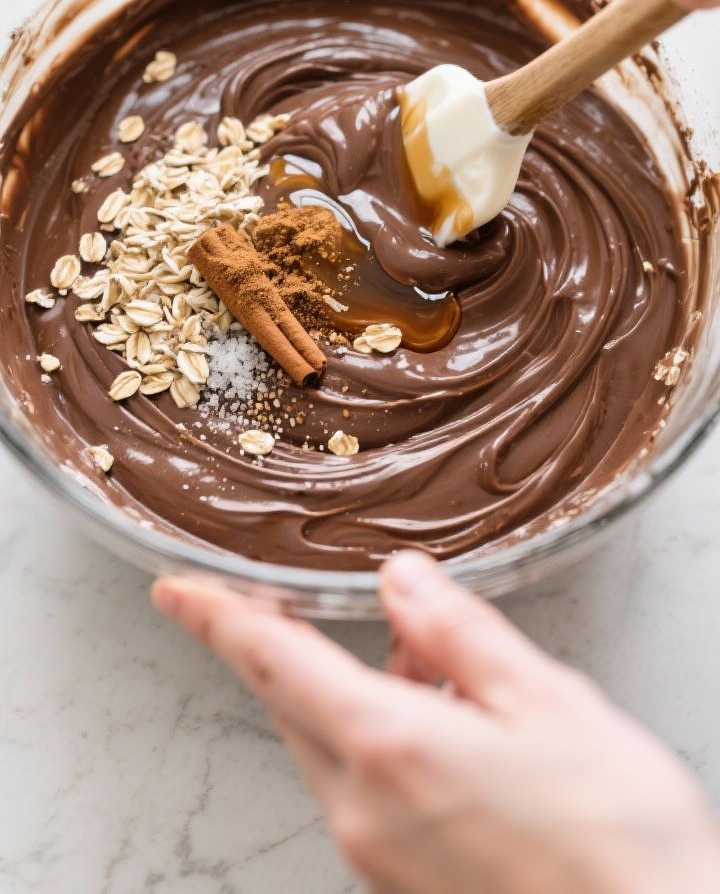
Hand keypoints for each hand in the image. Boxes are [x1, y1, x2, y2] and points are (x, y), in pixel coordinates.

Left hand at [152, 552, 719, 892]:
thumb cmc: (615, 834)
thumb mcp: (547, 700)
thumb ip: (459, 632)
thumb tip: (402, 580)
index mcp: (391, 747)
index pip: (274, 663)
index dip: (216, 619)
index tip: (174, 590)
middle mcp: (364, 808)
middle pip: (291, 704)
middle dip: (281, 647)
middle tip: (286, 600)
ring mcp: (377, 853)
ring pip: (326, 745)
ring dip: (341, 691)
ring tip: (413, 658)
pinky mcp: (400, 880)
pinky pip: (360, 789)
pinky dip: (375, 739)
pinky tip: (437, 723)